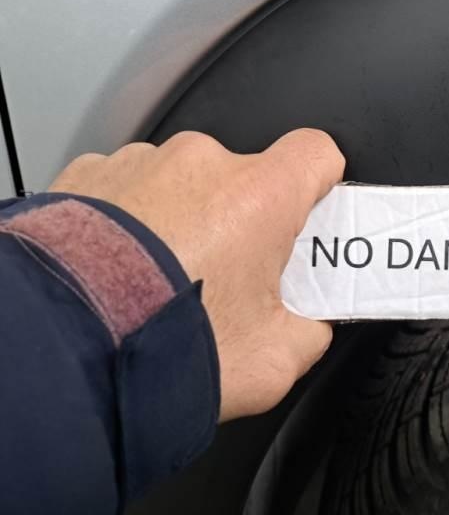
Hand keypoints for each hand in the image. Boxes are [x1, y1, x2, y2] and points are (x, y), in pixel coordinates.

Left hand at [49, 129, 344, 421]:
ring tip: (165, 282)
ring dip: (186, 222)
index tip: (313, 212)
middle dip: (244, 224)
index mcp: (259, 196)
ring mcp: (142, 165)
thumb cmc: (162, 345)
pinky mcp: (90, 177)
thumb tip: (307, 326)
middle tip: (230, 280)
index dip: (321, 181)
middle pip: (246, 179)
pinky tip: (124, 272)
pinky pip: (131, 191)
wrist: (61, 351)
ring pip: (186, 186)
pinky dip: (134, 223)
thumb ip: (307, 332)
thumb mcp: (270, 361)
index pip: (315, 153)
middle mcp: (201, 166)